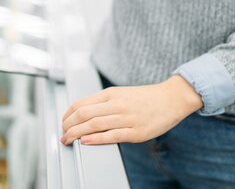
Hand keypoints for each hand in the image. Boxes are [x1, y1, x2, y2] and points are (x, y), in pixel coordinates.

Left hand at [61, 75, 202, 144]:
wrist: (171, 98)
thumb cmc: (146, 98)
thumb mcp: (121, 93)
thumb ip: (104, 102)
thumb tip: (83, 113)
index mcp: (111, 94)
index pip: (81, 104)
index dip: (67, 115)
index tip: (63, 123)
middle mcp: (117, 104)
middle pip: (84, 114)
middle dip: (68, 126)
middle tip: (62, 135)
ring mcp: (127, 118)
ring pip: (94, 124)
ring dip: (76, 134)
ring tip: (68, 140)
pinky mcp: (136, 132)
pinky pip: (112, 136)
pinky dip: (96, 139)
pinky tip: (86, 142)